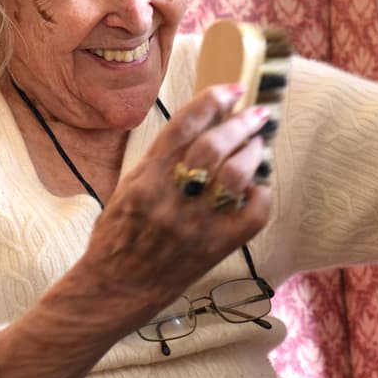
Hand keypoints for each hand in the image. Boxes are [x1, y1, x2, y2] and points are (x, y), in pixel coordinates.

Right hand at [79, 83, 272, 327]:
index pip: (183, 126)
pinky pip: (253, 215)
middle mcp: (170, 199)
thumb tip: (202, 122)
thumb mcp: (128, 187)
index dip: (212, 101)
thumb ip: (161, 158)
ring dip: (252, 154)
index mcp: (145, 178)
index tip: (233, 89)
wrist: (116, 288)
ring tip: (256, 146)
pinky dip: (261, 194)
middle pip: (213, 146)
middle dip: (241, 123)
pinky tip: (256, 188)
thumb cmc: (119, 234)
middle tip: (257, 114)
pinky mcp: (216, 248)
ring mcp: (195, 225)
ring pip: (236, 176)